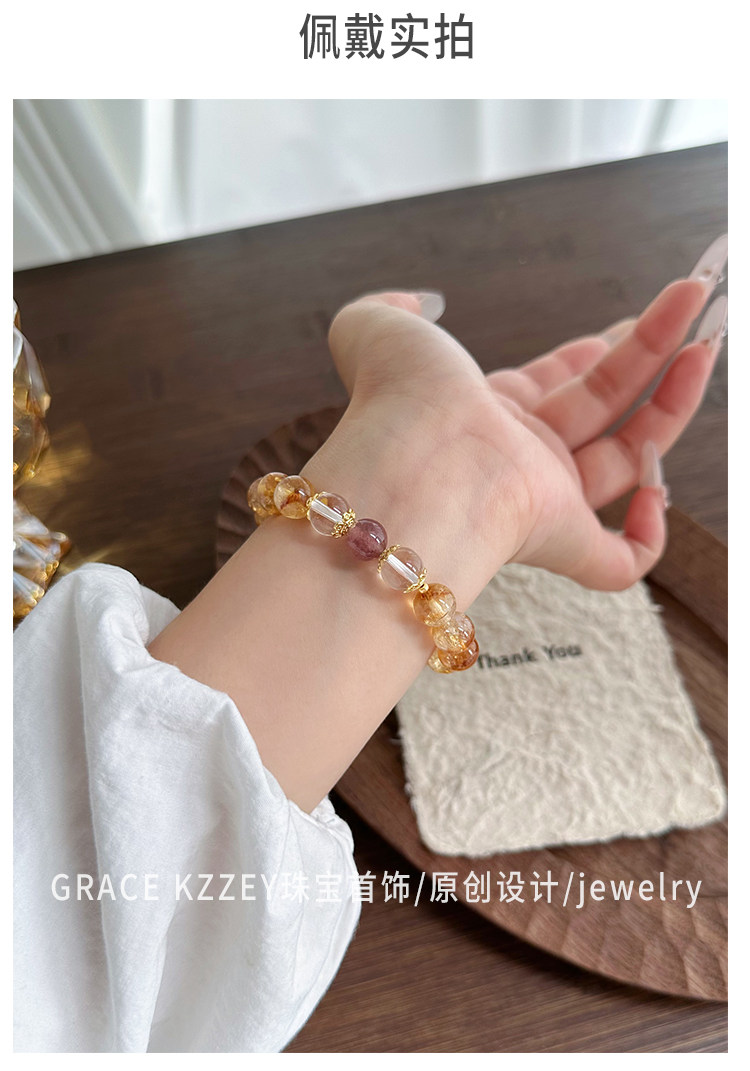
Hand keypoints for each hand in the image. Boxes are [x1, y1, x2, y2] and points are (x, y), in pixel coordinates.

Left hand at [326, 236, 726, 592]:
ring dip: (674, 403)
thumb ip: (391, 307)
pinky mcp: (562, 544)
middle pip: (604, 406)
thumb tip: (420, 301)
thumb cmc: (397, 397)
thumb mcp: (380, 326)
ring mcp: (543, 502)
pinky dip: (648, 534)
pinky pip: (619, 563)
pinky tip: (655, 487)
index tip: (634, 316)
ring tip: (707, 345)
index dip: (598, 348)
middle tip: (695, 307)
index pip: (557, 381)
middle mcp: (519, 455)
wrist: (416, 461)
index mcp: (487, 410)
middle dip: (651, 354)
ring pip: (628, 462)